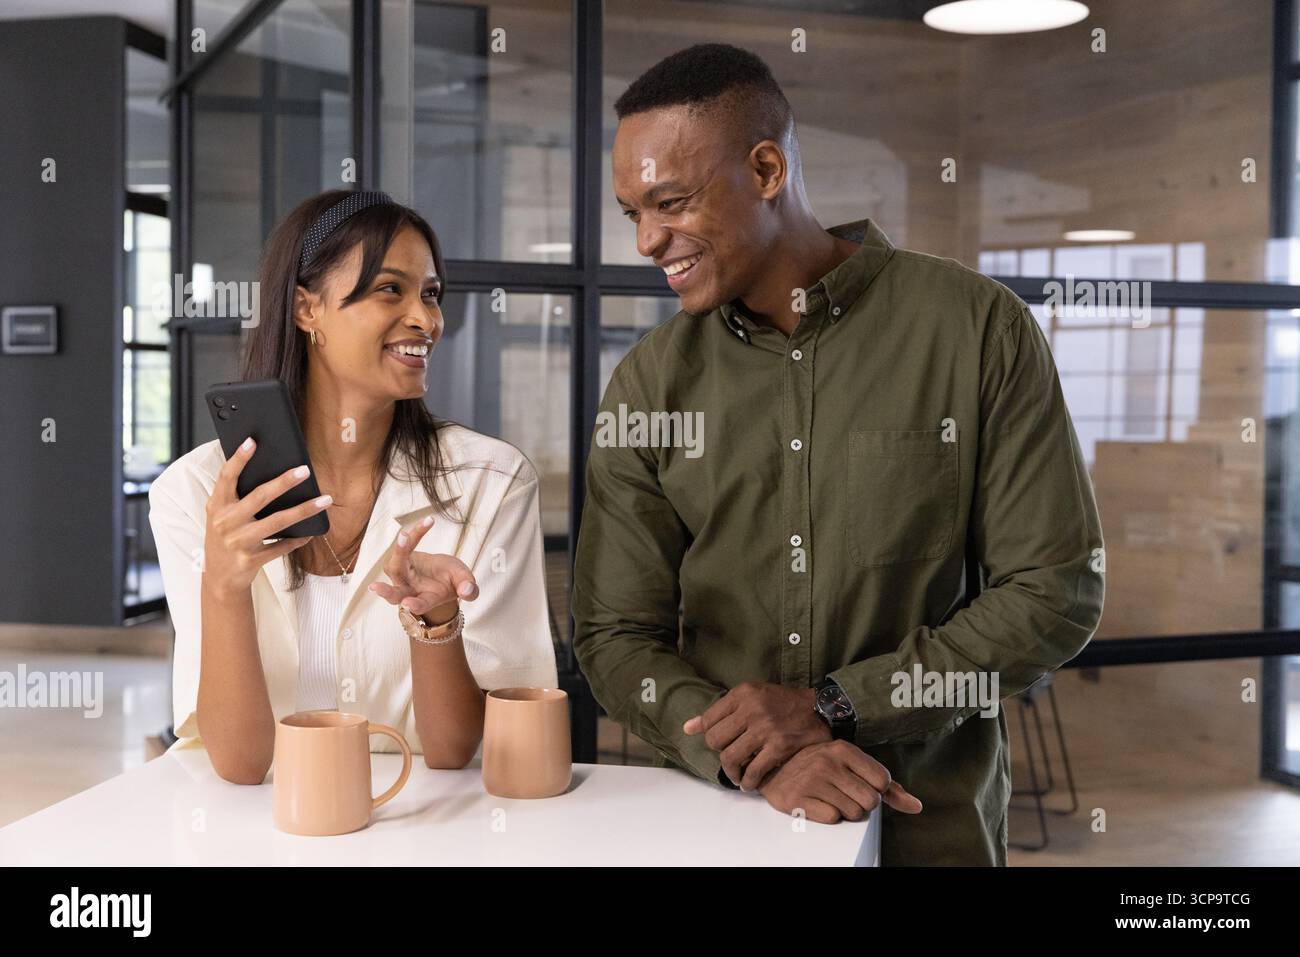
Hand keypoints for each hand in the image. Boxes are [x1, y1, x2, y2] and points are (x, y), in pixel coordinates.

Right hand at [203, 437, 324, 597]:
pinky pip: (282, 547)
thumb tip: (269, 470)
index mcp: (217, 506)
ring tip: (325, 500)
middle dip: (284, 482)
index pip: (226, 477)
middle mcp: (226, 522)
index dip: (238, 459)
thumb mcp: (221, 515)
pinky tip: (312, 531)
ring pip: (278, 522)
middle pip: (259, 497)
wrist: (219, 577)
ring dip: (304, 510)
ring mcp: (238, 542)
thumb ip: (235, 496)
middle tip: (305, 470)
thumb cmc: (225, 537)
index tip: (252, 441)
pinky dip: (299, 539)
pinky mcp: (251, 559)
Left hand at [367, 514, 478, 624]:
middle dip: (386, 592)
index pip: (419, 604)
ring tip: (405, 535)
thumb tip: (468, 590)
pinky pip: (405, 545)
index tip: (408, 604)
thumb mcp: (463, 583)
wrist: (443, 574)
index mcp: (427, 599)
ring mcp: (403, 575)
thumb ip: (469, 589)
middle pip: (395, 593)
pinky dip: (416, 533)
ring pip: (394, 566)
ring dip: (399, 551)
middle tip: (374, 588)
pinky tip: (428, 522)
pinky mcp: (401, 559)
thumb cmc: (452, 582)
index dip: (415, 605)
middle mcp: (411, 590)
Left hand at [683, 681, 831, 789]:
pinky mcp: (779, 746)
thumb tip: (688, 728)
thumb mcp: (752, 695)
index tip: (719, 744)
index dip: (710, 736)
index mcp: (743, 693)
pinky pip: (754, 770)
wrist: (820, 708)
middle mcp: (751, 709)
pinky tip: (750, 784)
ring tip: (737, 777)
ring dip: (731, 773)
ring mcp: (765, 728)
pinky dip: (748, 782)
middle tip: (730, 760)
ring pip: (730, 757)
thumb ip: (721, 711)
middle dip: (719, 754)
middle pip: (716, 740)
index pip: (709, 720)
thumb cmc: (783, 702)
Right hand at [758, 740, 922, 823]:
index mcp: (843, 749)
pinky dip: (828, 816)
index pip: (883, 780)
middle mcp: (828, 762)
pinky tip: (819, 803)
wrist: (775, 768)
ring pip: (853, 813)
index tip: (862, 784)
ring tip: (831, 797)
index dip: (876, 789)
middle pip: (870, 801)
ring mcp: (812, 781)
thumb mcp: (851, 766)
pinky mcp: (798, 799)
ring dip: (846, 811)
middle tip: (846, 794)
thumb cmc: (819, 766)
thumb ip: (887, 787)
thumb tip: (916, 806)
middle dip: (862, 803)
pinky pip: (832, 819)